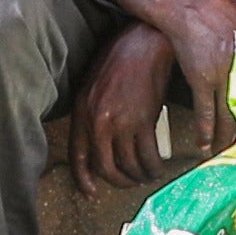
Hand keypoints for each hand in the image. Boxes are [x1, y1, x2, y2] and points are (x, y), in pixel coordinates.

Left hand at [68, 20, 181, 189]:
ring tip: (147, 174)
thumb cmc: (123, 58)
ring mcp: (120, 122)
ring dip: (139, 176)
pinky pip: (148, 156)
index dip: (83, 179)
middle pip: (105, 167)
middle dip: (118, 181)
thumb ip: (94, 112)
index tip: (91, 192)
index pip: (78, 155)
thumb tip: (102, 141)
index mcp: (82, 111)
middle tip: (129, 182)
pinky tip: (158, 166)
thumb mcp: (96, 85)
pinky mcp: (143, 121)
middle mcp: (97, 121)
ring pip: (128, 165)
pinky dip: (154, 167)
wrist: (145, 42)